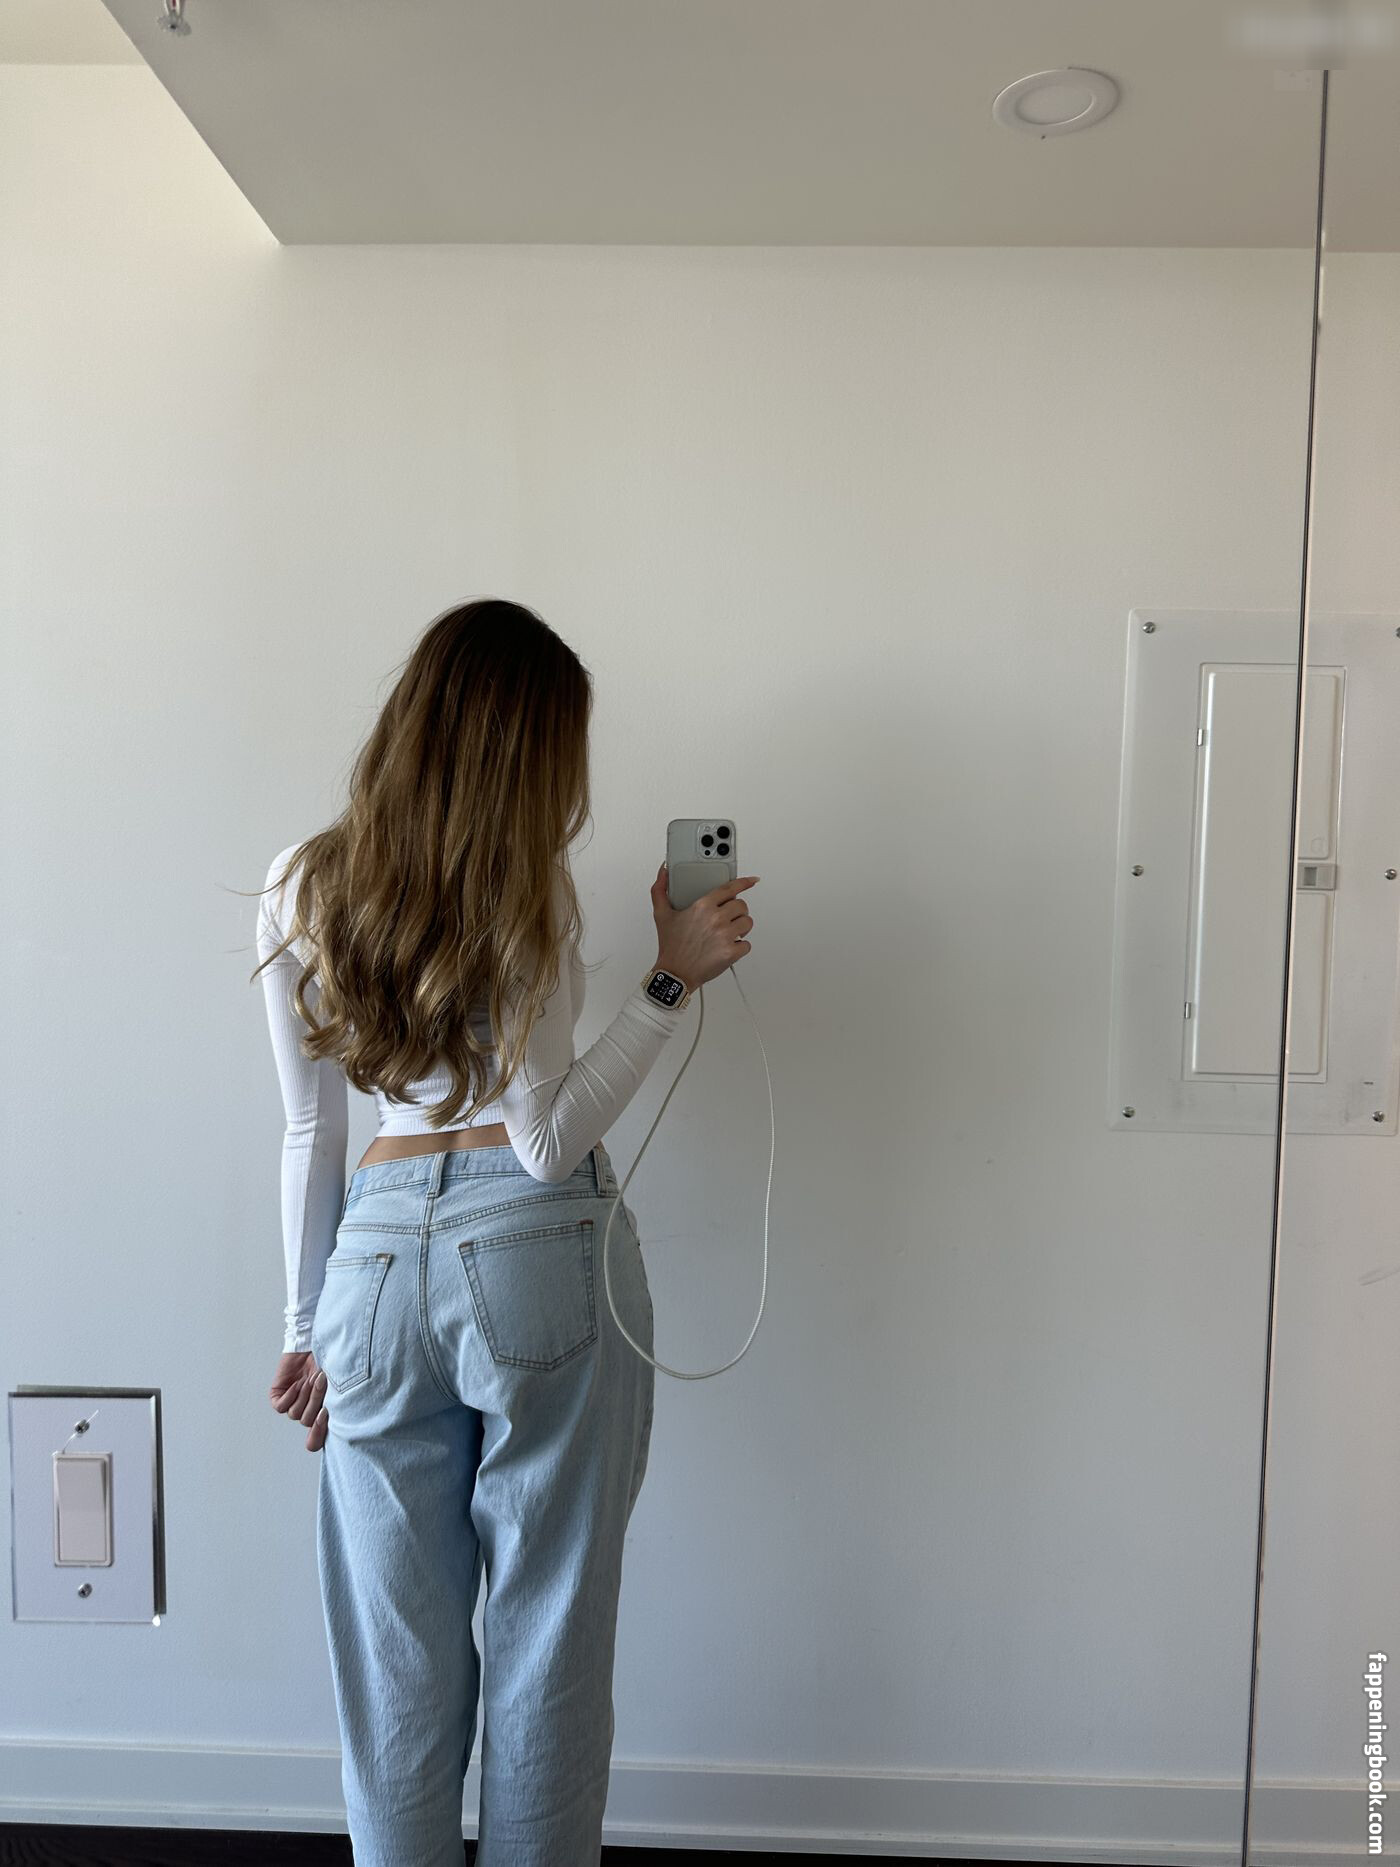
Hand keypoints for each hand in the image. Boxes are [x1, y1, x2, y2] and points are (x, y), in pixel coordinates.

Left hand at [270, 1350, 329, 1452]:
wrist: (313, 1341)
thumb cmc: (329, 1361)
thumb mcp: (337, 1384)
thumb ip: (337, 1403)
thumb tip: (337, 1418)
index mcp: (320, 1412)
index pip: (314, 1440)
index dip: (317, 1435)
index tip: (325, 1416)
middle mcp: (306, 1409)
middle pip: (307, 1422)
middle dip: (315, 1401)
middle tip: (322, 1382)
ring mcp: (292, 1403)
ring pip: (295, 1414)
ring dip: (305, 1395)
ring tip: (311, 1378)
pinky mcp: (278, 1395)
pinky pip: (281, 1407)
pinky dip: (290, 1395)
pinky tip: (297, 1383)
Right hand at [650, 863, 758, 991]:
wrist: (675, 974)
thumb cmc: (671, 947)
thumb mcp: (661, 915)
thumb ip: (660, 889)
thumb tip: (663, 871)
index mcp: (702, 906)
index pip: (729, 888)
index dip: (743, 883)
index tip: (752, 881)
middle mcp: (715, 919)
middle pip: (741, 905)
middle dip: (737, 911)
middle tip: (728, 918)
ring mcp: (725, 936)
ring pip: (747, 923)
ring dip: (741, 928)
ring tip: (729, 933)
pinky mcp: (731, 952)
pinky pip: (747, 944)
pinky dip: (740, 947)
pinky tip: (728, 947)